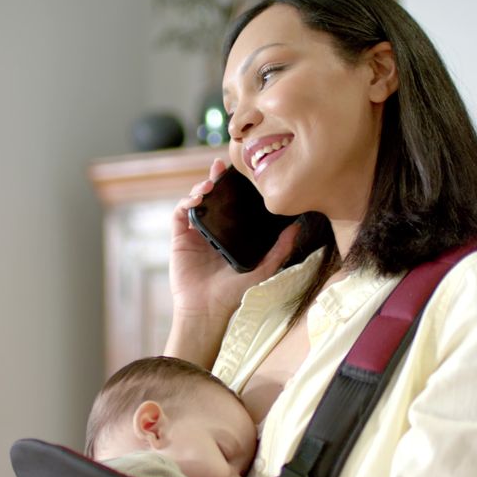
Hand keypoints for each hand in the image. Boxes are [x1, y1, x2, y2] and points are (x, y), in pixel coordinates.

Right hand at [166, 158, 298, 367]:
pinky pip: (180, 214)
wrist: (207, 310)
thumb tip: (297, 227)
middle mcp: (213, 230)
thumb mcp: (262, 269)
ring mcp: (195, 233)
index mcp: (231, 234)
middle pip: (213, 196)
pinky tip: (197, 200)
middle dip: (215, 178)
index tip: (241, 172)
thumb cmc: (233, 294)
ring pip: (195, 201)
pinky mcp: (179, 238)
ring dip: (200, 188)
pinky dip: (186, 202)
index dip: (234, 186)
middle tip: (221, 166)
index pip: (232, 203)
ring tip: (210, 184)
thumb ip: (280, 250)